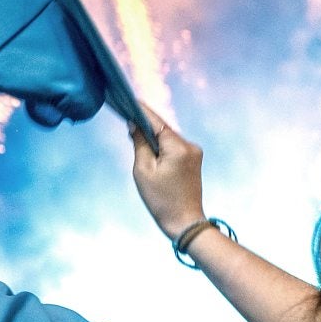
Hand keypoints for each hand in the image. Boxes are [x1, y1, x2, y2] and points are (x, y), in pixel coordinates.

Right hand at [130, 110, 206, 239]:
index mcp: (178, 147)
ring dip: (153, 137)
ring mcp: (194, 153)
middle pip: (163, 128)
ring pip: (168, 138)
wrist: (185, 221)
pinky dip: (162, 146)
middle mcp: (190, 145)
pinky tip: (149, 149)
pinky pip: (174, 147)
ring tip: (134, 135)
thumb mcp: (143, 170)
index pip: (156, 121)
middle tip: (126, 118)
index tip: (129, 100)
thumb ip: (140, 143)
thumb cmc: (161, 200)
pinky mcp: (194, 160)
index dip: (141, 111)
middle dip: (145, 125)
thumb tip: (135, 124)